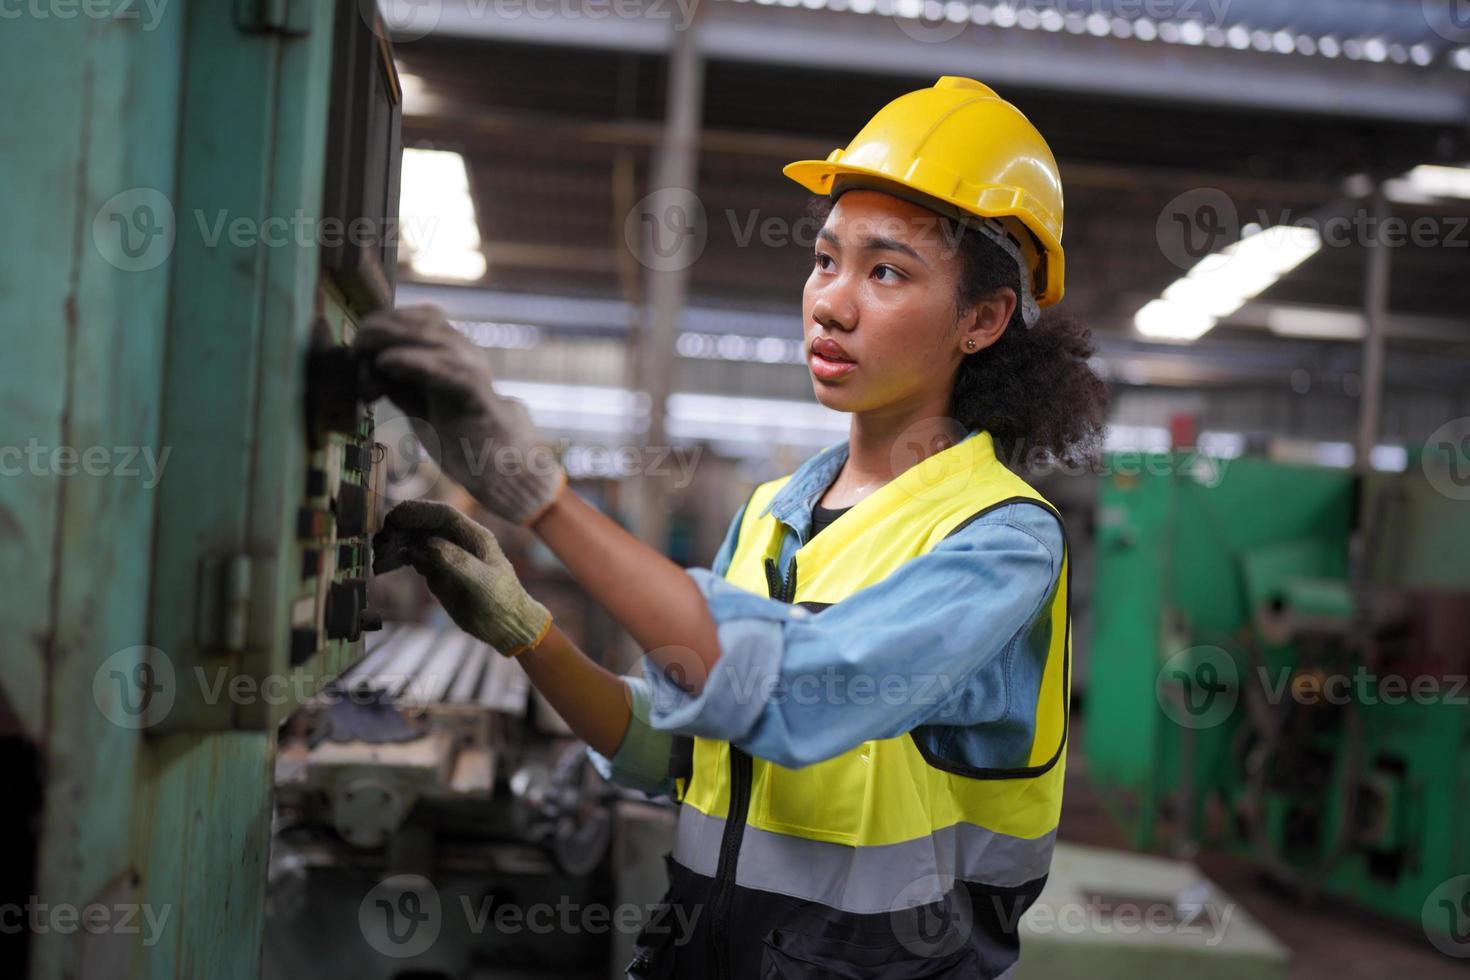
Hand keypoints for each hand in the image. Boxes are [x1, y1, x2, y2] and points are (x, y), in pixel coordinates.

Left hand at [354, 304, 565, 524]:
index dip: (377, 328)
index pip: (409, 316)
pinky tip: (386, 362)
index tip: (355, 359)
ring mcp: (472, 367)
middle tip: (353, 357)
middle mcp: (463, 350)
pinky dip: (412, 360)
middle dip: (375, 332)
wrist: (503, 465)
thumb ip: (396, 381)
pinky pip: (444, 367)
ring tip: (364, 360)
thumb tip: (367, 364)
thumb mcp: (417, 402)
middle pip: (413, 319)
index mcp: (450, 350)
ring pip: (427, 334)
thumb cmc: (459, 436)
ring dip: (386, 341)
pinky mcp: (475, 392)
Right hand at [372, 500, 551, 656]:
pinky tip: (382, 567)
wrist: (506, 625)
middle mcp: (457, 541)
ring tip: (377, 558)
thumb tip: (428, 544)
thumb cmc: (500, 601)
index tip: (395, 516)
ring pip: (414, 541)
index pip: (443, 515)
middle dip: (400, 529)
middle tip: (378, 541)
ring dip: (394, 545)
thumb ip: (457, 561)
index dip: (419, 511)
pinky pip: (412, 559)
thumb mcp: (481, 582)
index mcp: (474, 536)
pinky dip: (396, 560)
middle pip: (424, 525)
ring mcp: (445, 555)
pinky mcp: (437, 570)